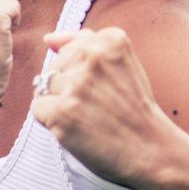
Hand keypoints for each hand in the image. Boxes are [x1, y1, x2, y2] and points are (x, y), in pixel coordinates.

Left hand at [30, 28, 177, 189]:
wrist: (151, 150)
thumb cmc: (135, 111)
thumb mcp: (122, 65)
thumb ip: (86, 43)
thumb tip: (48, 39)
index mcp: (110, 39)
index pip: (70, 49)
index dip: (82, 75)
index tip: (106, 90)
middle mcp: (92, 56)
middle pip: (54, 67)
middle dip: (67, 88)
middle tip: (97, 107)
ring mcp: (76, 83)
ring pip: (43, 87)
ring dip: (58, 105)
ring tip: (87, 117)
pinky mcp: (61, 110)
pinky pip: (37, 109)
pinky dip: (51, 123)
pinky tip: (76, 128)